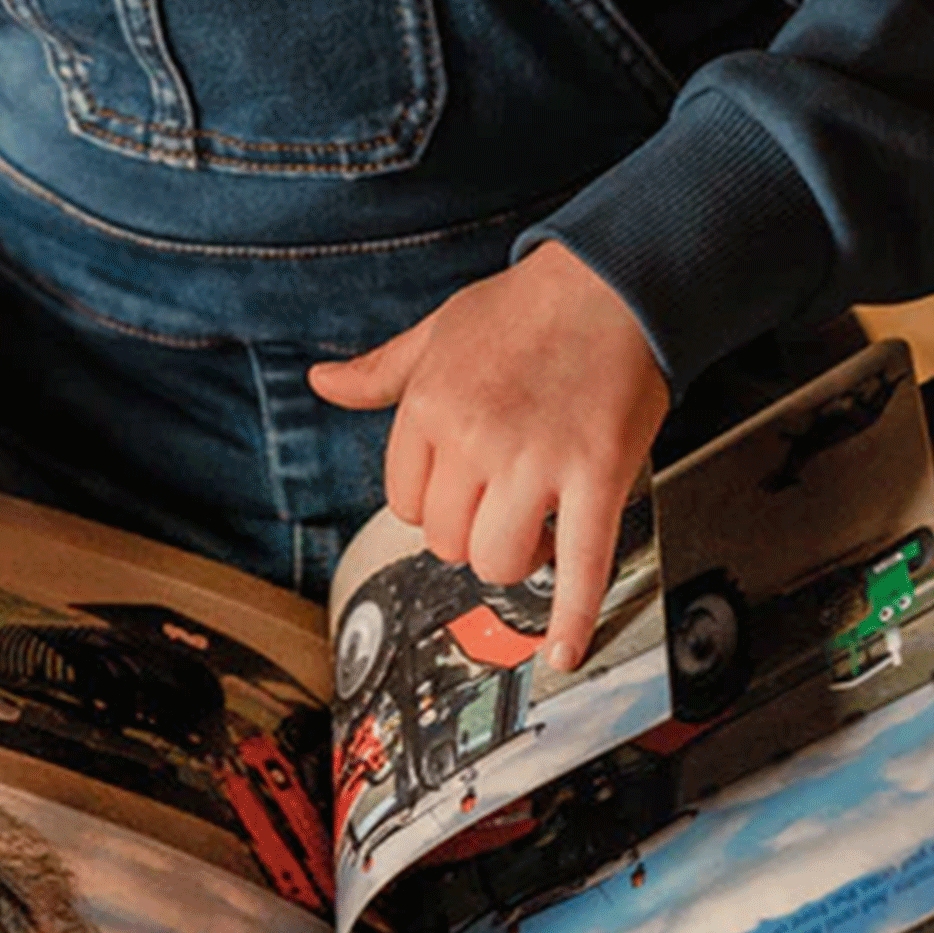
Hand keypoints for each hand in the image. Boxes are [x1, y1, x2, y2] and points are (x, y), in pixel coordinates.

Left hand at [309, 242, 667, 670]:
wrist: (611, 281)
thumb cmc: (526, 306)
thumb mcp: (438, 331)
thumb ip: (380, 371)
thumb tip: (322, 382)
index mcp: (429, 407)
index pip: (406, 502)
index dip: (437, 504)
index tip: (464, 491)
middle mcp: (474, 439)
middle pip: (447, 541)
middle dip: (474, 534)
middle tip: (505, 508)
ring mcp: (536, 462)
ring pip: (498, 561)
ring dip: (516, 560)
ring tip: (538, 531)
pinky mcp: (596, 477)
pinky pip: (580, 567)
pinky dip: (572, 618)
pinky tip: (565, 650)